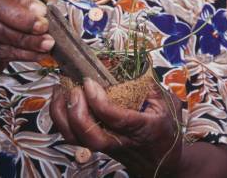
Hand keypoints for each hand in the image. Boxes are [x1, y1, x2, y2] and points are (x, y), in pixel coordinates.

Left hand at [50, 78, 183, 176]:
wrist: (161, 162)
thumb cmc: (164, 129)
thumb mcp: (166, 104)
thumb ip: (149, 85)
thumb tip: (131, 65)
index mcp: (142, 129)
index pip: (117, 119)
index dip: (99, 102)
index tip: (90, 82)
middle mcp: (120, 141)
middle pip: (91, 137)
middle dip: (77, 113)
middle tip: (74, 89)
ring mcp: (105, 146)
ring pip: (76, 139)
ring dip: (63, 114)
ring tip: (62, 89)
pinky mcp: (94, 145)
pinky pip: (71, 136)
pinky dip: (60, 117)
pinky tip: (61, 97)